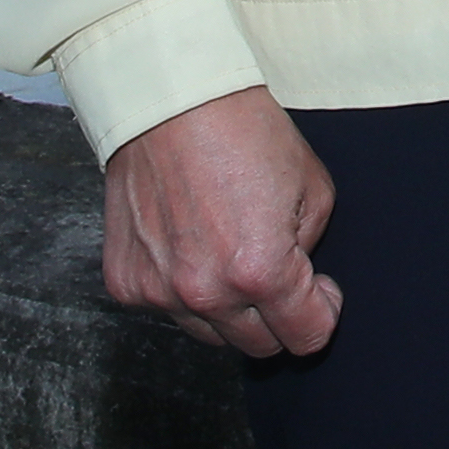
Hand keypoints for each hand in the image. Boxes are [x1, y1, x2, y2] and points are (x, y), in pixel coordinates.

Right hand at [101, 85, 343, 356]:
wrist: (170, 102)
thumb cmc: (244, 132)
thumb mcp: (312, 186)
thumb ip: (310, 248)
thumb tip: (302, 282)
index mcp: (260, 271)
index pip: (305, 337)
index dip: (322, 313)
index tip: (319, 290)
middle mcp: (206, 292)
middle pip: (258, 345)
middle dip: (278, 316)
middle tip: (277, 272)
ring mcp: (160, 292)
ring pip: (210, 333)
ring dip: (228, 308)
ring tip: (229, 251)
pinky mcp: (126, 283)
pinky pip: (166, 309)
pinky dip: (182, 289)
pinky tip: (190, 246)